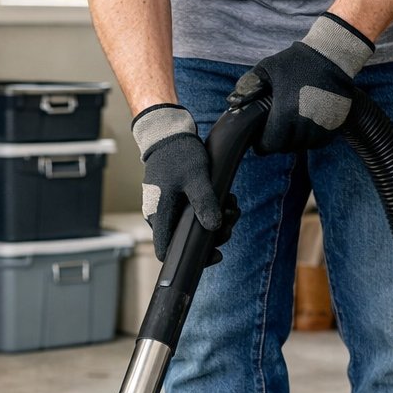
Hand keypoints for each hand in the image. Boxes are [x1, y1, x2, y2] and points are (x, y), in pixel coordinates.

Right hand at [133, 104, 222, 260]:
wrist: (167, 133)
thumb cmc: (178, 154)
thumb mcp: (195, 177)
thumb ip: (204, 202)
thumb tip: (214, 227)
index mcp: (160, 215)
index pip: (166, 252)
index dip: (188, 259)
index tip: (212, 254)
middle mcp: (160, 216)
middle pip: (185, 241)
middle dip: (213, 236)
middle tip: (232, 223)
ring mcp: (167, 209)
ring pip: (193, 227)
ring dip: (216, 222)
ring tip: (233, 207)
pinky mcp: (175, 201)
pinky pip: (193, 214)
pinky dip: (210, 211)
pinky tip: (226, 200)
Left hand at [249, 13, 373, 154]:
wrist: (331, 55)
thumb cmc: (297, 62)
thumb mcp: (268, 68)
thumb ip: (248, 85)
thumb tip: (232, 102)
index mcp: (285, 113)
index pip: (270, 145)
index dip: (263, 144)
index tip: (261, 139)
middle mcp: (305, 124)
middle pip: (286, 146)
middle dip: (278, 141)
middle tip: (276, 129)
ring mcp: (322, 126)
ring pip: (303, 145)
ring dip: (295, 140)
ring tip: (291, 125)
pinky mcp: (335, 125)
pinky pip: (319, 142)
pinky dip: (311, 138)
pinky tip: (307, 125)